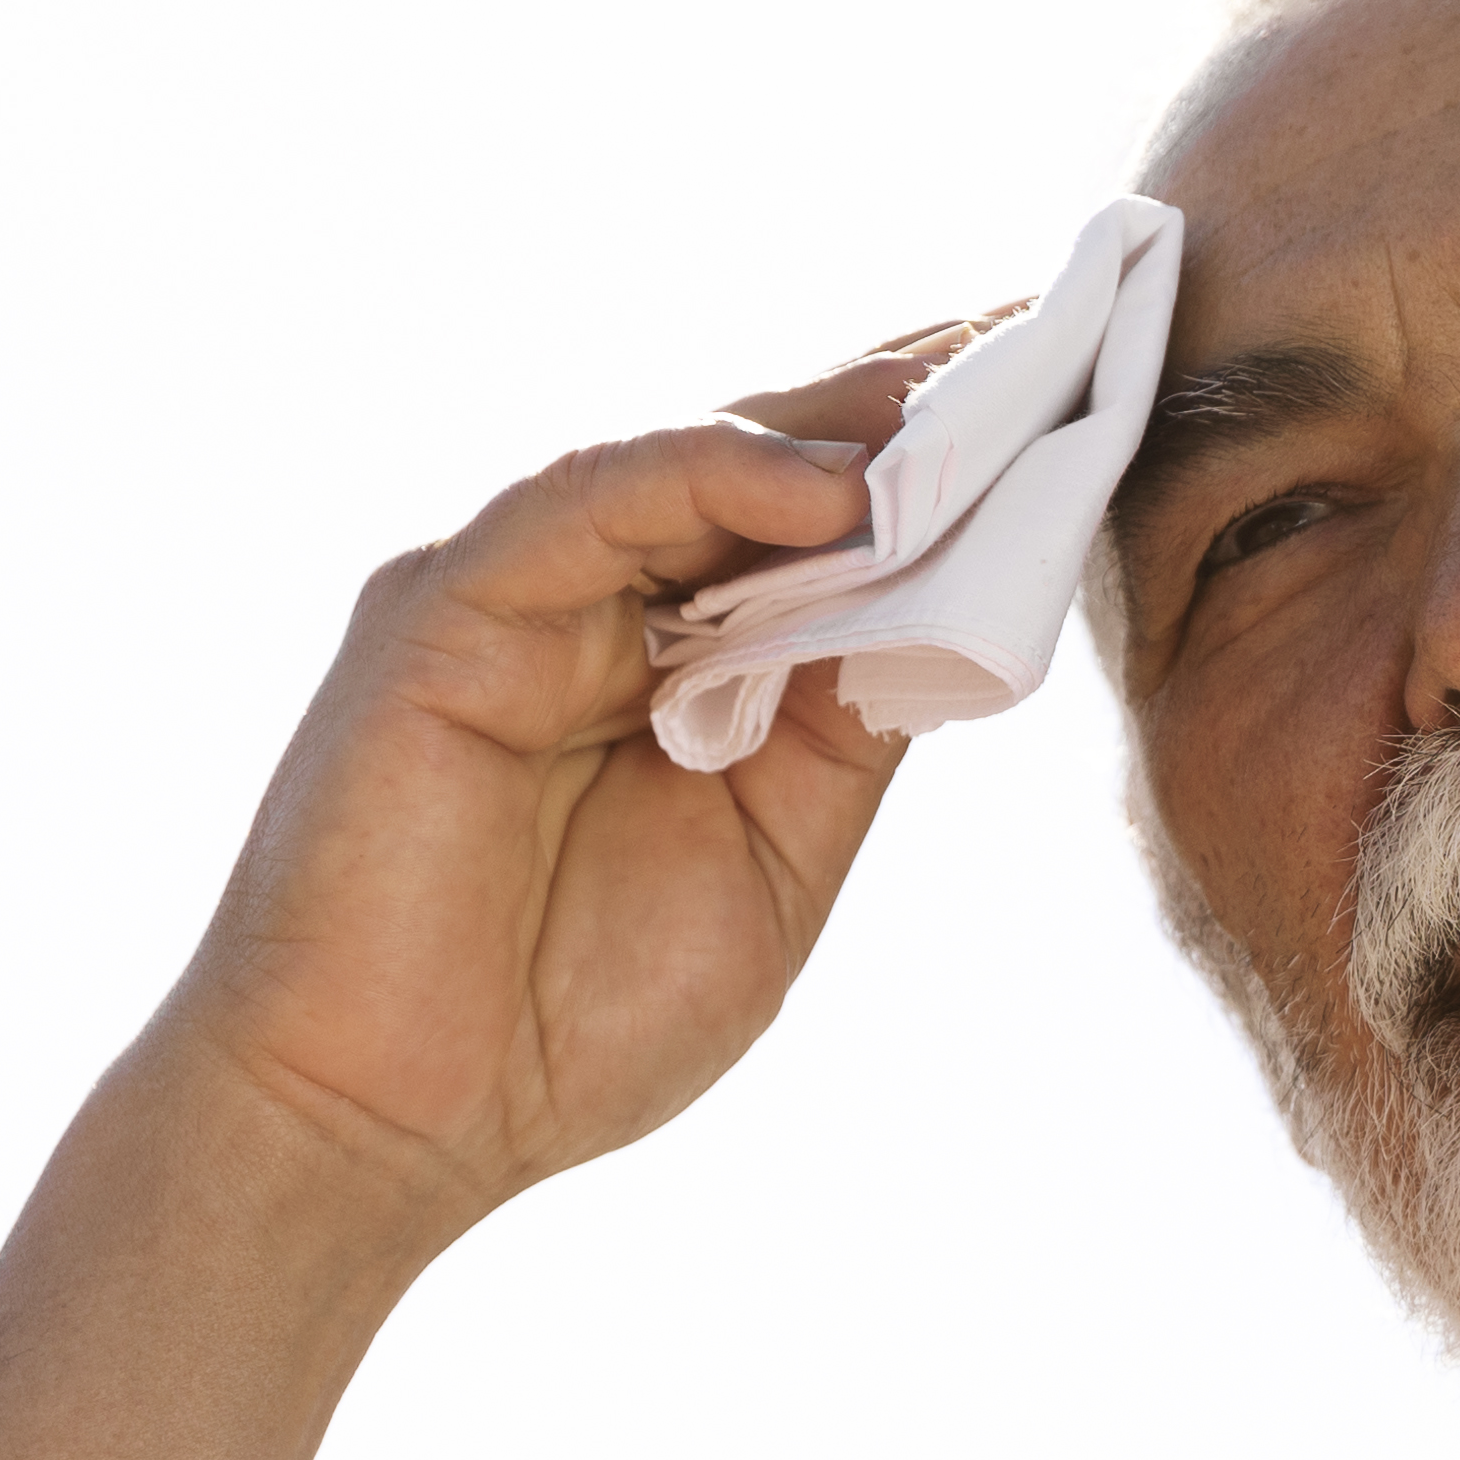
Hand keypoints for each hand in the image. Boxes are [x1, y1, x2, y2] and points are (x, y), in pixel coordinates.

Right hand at [151, 319, 997, 1241]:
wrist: (389, 1124)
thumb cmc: (564, 1019)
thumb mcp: (776, 858)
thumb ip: (845, 725)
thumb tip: (956, 596)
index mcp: (679, 667)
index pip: (821, 534)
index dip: (939, 470)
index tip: (1070, 404)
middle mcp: (599, 605)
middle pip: (770, 466)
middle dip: (910, 404)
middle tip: (1047, 335)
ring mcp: (520, 595)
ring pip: (691, 457)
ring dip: (838, 423)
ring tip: (971, 392)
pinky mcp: (446, 604)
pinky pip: (589, 498)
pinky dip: (710, 472)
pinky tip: (832, 488)